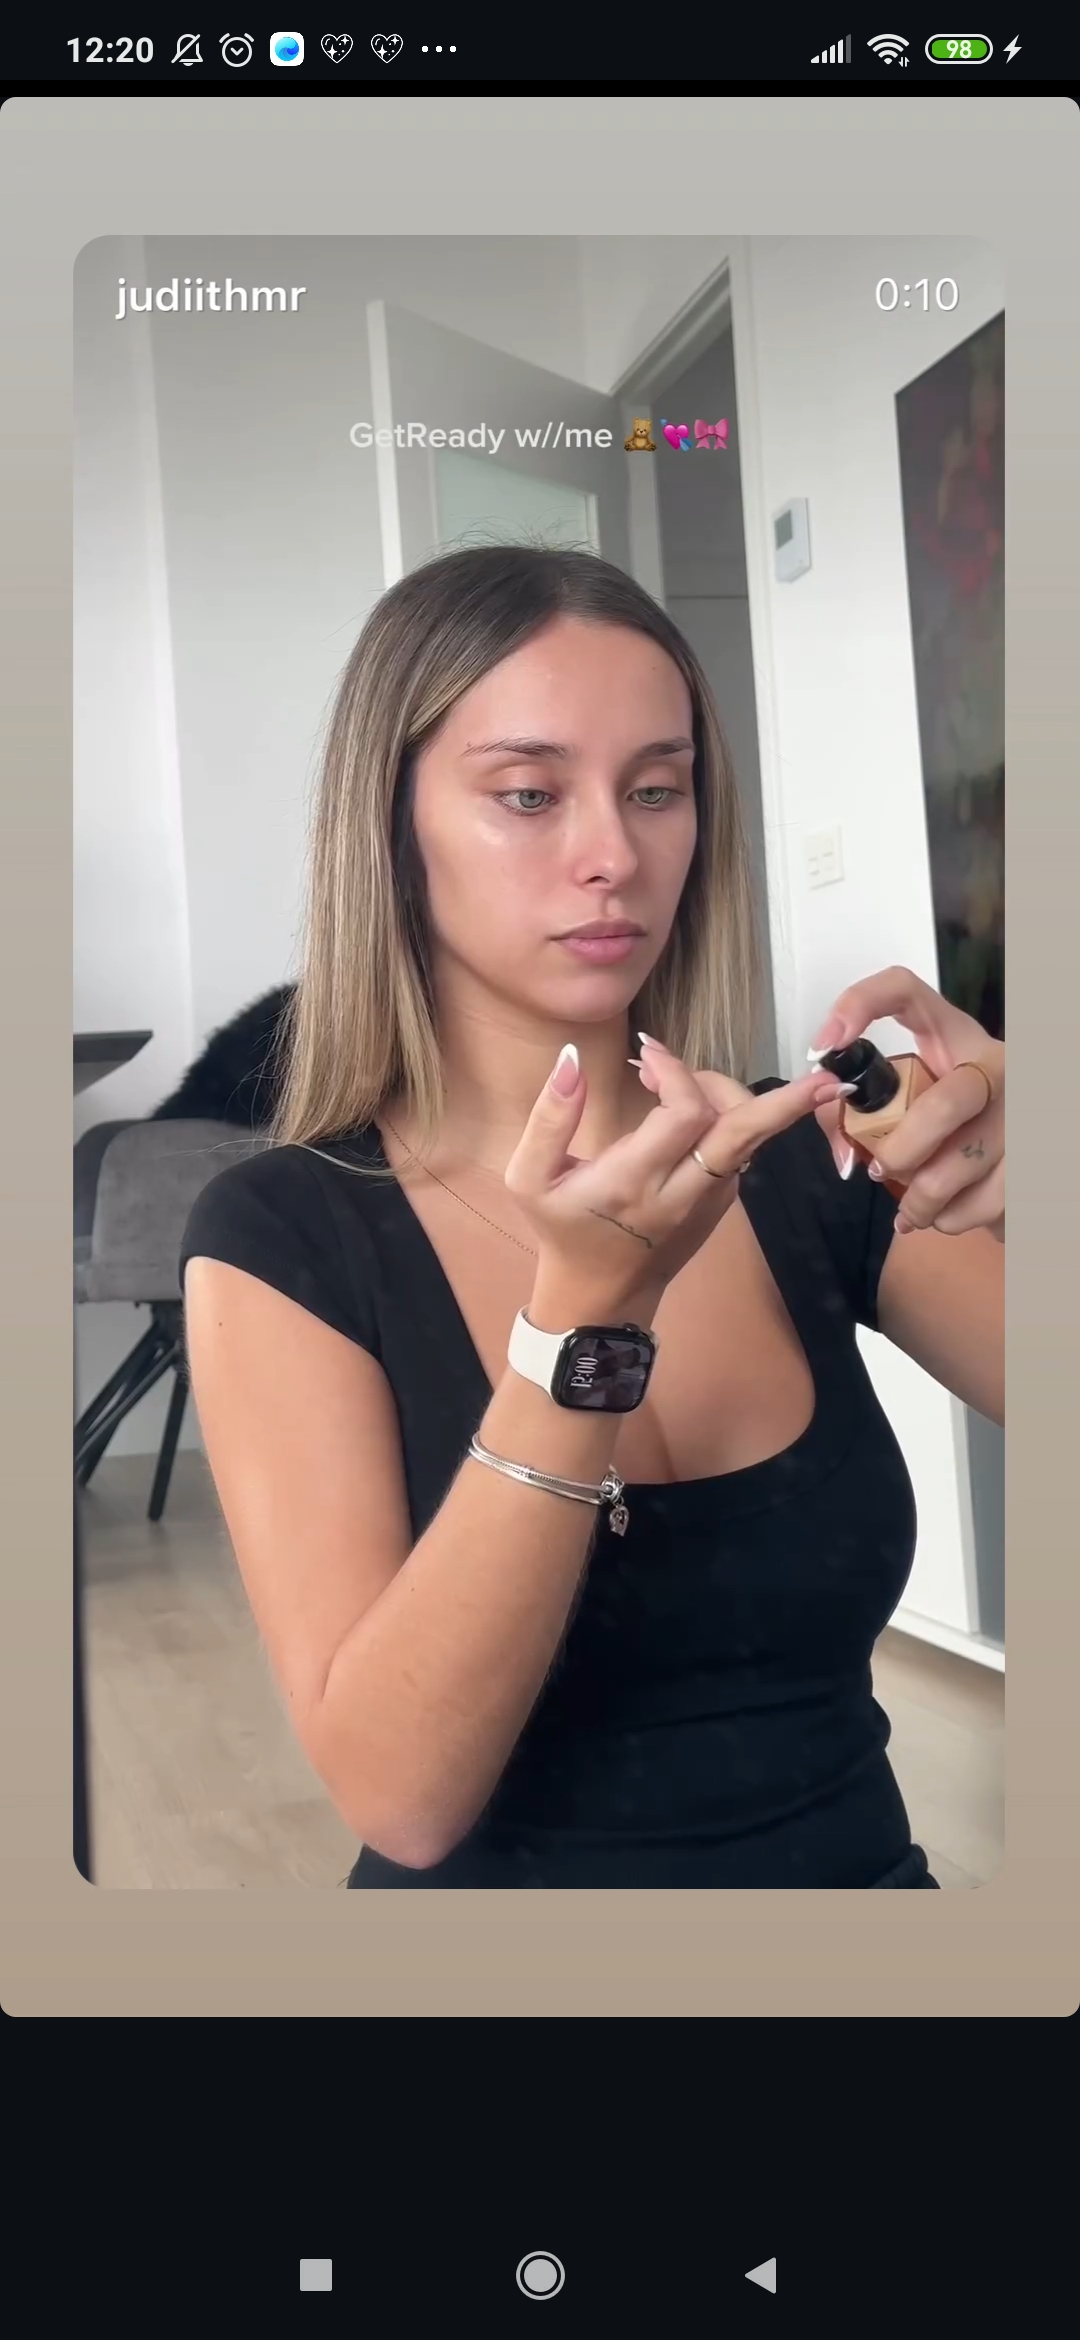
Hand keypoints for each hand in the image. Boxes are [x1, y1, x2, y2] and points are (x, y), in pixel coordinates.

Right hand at [505, 1038, 849, 1311]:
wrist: (599, 1298)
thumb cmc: (561, 1230)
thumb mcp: (528, 1178)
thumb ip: (549, 1117)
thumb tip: (572, 1059)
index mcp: (632, 1183)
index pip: (683, 1114)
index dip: (676, 1072)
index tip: (648, 1053)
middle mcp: (681, 1194)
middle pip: (744, 1134)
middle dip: (786, 1102)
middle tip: (824, 1072)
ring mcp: (710, 1203)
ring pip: (746, 1140)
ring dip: (733, 1097)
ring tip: (678, 1079)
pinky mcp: (721, 1207)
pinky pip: (739, 1153)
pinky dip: (728, 1120)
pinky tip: (690, 1107)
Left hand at [809, 966, 1003, 1243]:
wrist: (1018, 1149)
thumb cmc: (945, 1124)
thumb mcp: (905, 1102)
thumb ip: (851, 1118)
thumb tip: (847, 1157)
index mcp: (955, 1036)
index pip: (904, 990)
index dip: (859, 1006)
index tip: (825, 1047)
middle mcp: (996, 1063)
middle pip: (943, 1107)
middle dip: (901, 1151)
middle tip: (880, 1169)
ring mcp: (1024, 1110)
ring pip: (960, 1168)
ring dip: (923, 1201)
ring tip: (914, 1208)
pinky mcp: (1036, 1159)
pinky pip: (984, 1203)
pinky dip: (953, 1219)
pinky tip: (947, 1214)